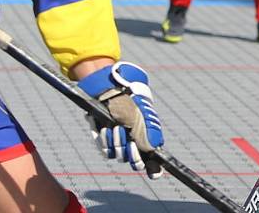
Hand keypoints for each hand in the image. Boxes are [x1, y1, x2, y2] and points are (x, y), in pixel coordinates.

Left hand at [78, 62, 164, 178]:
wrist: (110, 89)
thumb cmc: (130, 99)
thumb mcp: (142, 113)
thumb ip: (149, 131)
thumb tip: (153, 148)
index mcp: (146, 138)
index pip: (149, 160)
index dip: (150, 167)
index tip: (149, 169)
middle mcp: (133, 143)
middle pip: (132, 162)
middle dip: (131, 154)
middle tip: (130, 144)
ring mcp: (118, 142)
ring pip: (117, 155)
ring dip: (117, 144)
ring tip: (116, 128)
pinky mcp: (104, 139)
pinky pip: (104, 149)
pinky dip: (104, 140)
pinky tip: (104, 128)